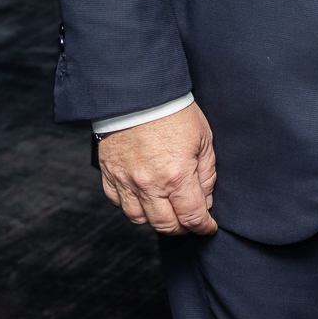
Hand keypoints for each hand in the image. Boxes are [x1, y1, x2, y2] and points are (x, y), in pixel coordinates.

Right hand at [96, 103, 217, 234]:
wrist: (138, 90)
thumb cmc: (174, 110)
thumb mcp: (204, 138)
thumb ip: (206, 174)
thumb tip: (206, 200)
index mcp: (177, 176)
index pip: (192, 217)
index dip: (204, 226)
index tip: (208, 226)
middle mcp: (149, 185)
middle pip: (166, 225)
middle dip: (182, 228)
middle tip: (190, 221)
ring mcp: (126, 181)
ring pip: (140, 219)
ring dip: (156, 219)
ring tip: (167, 210)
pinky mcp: (109, 174)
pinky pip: (118, 203)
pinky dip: (132, 205)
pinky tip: (143, 197)